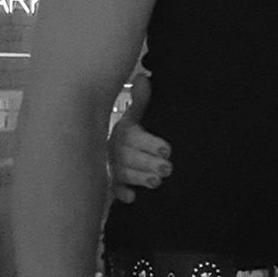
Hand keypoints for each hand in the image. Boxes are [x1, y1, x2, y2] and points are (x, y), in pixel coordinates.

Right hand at [108, 70, 171, 202]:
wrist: (110, 154)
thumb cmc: (131, 136)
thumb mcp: (136, 117)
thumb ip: (142, 101)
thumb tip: (143, 78)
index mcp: (124, 132)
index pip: (133, 136)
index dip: (150, 143)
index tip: (168, 150)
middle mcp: (115, 150)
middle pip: (128, 156)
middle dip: (148, 162)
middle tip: (168, 168)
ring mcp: (112, 167)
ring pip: (123, 173)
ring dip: (139, 178)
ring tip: (157, 182)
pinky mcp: (111, 184)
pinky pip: (113, 190)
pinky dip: (122, 194)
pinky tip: (132, 198)